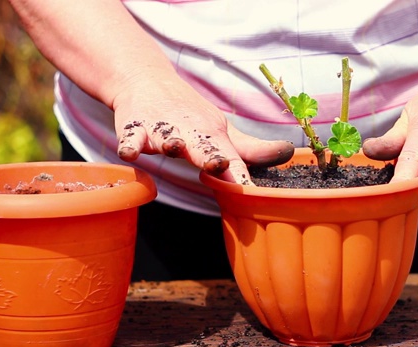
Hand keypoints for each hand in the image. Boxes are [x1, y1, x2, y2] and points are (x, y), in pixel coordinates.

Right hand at [111, 72, 293, 183]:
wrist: (147, 82)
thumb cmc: (190, 116)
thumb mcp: (221, 131)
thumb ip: (250, 150)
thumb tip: (288, 153)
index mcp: (214, 136)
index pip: (231, 160)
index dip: (241, 177)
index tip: (254, 194)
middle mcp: (190, 132)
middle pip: (202, 146)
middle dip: (210, 156)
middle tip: (220, 164)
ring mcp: (162, 130)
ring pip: (166, 138)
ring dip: (170, 142)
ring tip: (173, 147)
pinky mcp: (134, 127)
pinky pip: (130, 137)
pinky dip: (129, 143)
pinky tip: (129, 151)